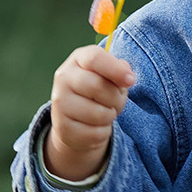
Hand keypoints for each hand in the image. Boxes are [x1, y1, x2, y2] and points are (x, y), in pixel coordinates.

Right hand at [46, 45, 135, 181]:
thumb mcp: (110, 78)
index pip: (94, 57)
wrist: (76, 122)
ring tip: (104, 113)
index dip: (116, 69)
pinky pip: (95, 133)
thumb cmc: (99, 94)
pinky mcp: (62, 127)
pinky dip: (103, 132)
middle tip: (116, 102)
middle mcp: (63, 78)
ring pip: (98, 113)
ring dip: (110, 116)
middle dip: (116, 98)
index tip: (131, 81)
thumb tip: (126, 73)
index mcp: (77, 60)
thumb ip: (119, 71)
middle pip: (98, 86)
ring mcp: (60, 103)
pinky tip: (95, 127)